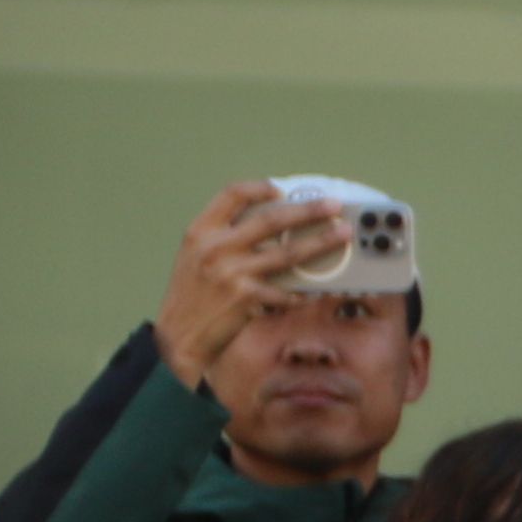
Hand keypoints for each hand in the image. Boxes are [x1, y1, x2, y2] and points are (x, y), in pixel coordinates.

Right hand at [157, 180, 354, 392]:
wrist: (180, 333)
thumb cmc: (193, 293)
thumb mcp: (195, 254)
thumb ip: (224, 236)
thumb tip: (270, 223)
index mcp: (201, 230)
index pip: (232, 195)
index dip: (259, 188)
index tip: (281, 188)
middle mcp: (215, 247)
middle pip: (270, 220)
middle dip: (307, 211)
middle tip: (333, 206)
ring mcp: (232, 272)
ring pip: (287, 253)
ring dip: (320, 243)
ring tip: (342, 235)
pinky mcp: (246, 298)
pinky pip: (286, 291)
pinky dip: (304, 291)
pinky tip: (319, 290)